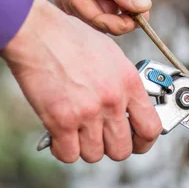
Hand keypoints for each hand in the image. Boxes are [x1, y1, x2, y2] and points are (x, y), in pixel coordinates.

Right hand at [0, 0, 161, 162]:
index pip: (151, 128)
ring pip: (94, 155)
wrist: (37, 32)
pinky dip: (63, 149)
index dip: (144, 142)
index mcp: (129, 83)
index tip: (137, 142)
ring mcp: (87, 113)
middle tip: (101, 138)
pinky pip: (68, 154)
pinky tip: (60, 136)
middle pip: (122, 149)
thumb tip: (126, 107)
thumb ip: (122, 84)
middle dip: (111, 148)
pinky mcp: (60, 120)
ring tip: (77, 132)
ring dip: (85, 148)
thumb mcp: (112, 56)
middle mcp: (112, 100)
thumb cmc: (70, 38)